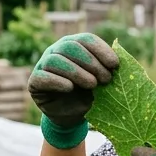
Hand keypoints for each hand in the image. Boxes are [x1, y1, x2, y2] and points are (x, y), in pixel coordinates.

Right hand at [29, 33, 118, 147]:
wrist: (71, 116)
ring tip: (92, 85)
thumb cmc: (87, 95)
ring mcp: (43, 64)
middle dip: (91, 62)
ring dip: (77, 72)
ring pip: (56, 60)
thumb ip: (106, 70)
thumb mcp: (100, 82)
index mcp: (74, 45)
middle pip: (71, 46)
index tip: (115, 65)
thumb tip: (121, 62)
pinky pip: (43, 76)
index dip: (101, 50)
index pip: (86, 39)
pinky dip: (58, 81)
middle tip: (105, 80)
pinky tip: (70, 88)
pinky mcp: (34, 82)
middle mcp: (57, 51)